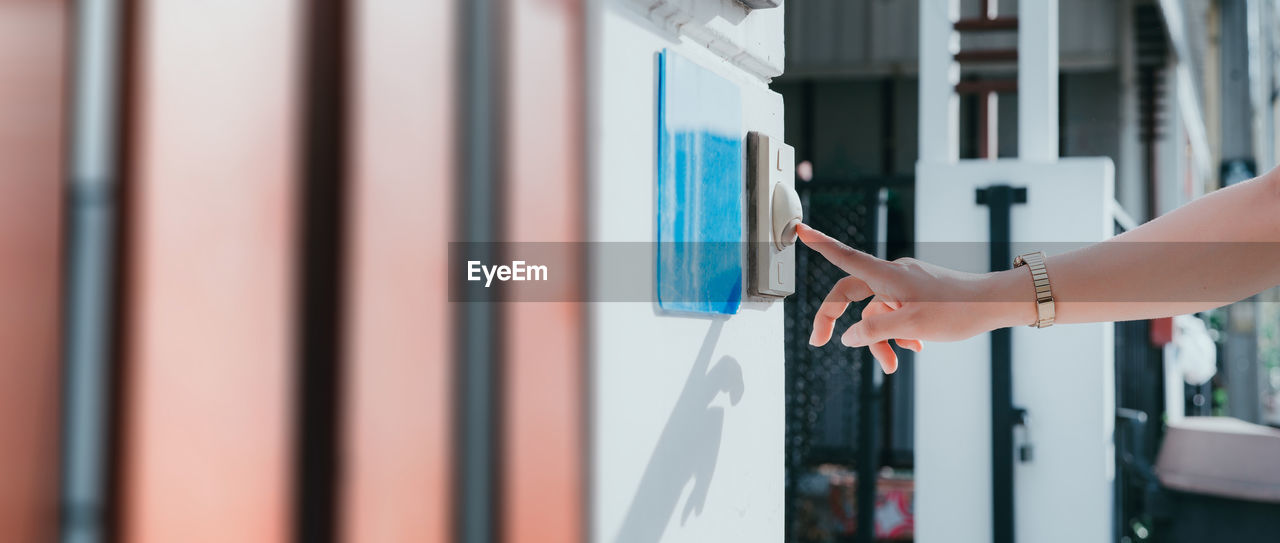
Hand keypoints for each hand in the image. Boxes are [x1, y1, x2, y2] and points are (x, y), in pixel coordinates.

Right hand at [795, 223, 1033, 372]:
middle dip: (841, 322)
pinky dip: (899, 331)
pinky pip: (898, 312)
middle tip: (821, 343)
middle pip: (853, 294)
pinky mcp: (920, 292)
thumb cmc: (957, 310)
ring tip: (894, 363)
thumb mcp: (911, 326)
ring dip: (881, 338)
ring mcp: (907, 283)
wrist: (995, 303)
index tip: (798, 229)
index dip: (818, 244)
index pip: (843, 257)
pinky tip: (915, 346)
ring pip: (879, 311)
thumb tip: (846, 336)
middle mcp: (893, 274)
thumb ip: (874, 331)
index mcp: (886, 275)